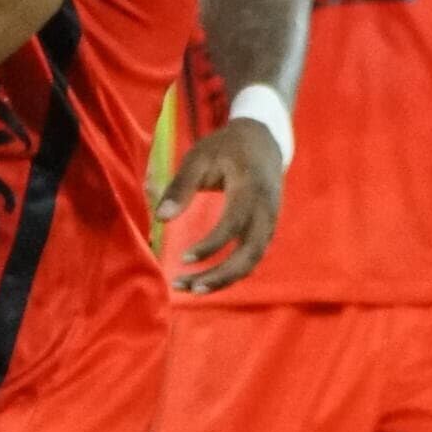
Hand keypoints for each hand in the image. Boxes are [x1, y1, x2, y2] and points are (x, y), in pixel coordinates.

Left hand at [154, 115, 285, 294]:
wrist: (263, 141)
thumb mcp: (199, 157)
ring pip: (252, 262)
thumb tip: (160, 218)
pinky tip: (206, 279)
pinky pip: (252, 258)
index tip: (183, 259)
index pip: (233, 225)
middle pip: (249, 255)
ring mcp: (271, 223)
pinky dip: (231, 272)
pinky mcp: (267, 231)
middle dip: (219, 276)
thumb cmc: (225, 148)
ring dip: (224, 279)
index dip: (210, 246)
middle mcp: (266, 211)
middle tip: (187, 287)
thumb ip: (180, 187)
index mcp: (250, 189)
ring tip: (192, 289)